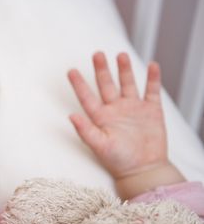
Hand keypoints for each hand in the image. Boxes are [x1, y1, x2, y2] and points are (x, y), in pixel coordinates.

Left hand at [68, 52, 184, 198]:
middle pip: (106, 85)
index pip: (87, 96)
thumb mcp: (99, 146)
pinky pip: (151, 91)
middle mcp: (115, 110)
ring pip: (127, 84)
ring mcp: (133, 109)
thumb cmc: (119, 161)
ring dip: (124, 70)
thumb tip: (70, 116)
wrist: (144, 170)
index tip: (70, 70)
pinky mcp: (151, 111)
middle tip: (97, 54)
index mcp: (100, 117)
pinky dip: (152, 78)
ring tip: (120, 55)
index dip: (79, 84)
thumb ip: (85, 130)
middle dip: (102, 69)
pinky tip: (152, 65)